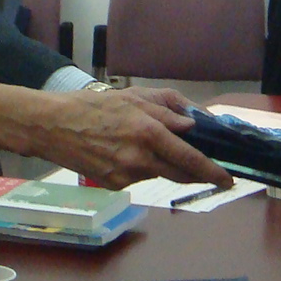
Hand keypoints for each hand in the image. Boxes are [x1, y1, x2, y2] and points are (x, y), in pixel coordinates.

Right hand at [0, 83, 233, 189]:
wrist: (52, 125)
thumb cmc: (93, 106)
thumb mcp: (134, 95)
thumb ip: (169, 107)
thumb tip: (193, 125)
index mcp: (149, 131)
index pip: (190, 158)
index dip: (212, 171)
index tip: (228, 179)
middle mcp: (140, 157)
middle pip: (180, 174)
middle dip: (197, 174)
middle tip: (209, 173)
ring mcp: (126, 175)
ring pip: (158, 174)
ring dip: (163, 165)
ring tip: (142, 145)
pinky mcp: (114, 185)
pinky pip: (139, 179)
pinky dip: (140, 168)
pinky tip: (123, 154)